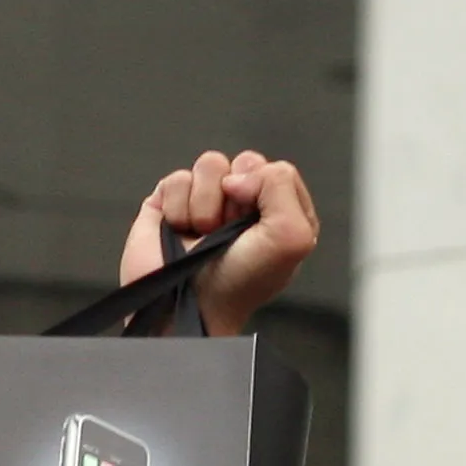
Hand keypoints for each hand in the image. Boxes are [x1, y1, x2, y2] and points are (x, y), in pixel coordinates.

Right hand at [123, 148, 319, 335]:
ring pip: (210, 163)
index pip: (279, 171)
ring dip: (206, 203)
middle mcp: (247, 208)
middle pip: (245, 161)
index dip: (266, 189)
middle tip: (230, 228)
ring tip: (204, 233)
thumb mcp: (291, 237)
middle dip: (235, 194)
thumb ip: (282, 186)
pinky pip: (178, 177)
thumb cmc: (240, 283)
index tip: (256, 222)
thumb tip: (237, 176)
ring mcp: (209, 203)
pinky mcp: (174, 202)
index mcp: (281, 216)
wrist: (188, 305)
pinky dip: (179, 207)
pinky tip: (182, 232)